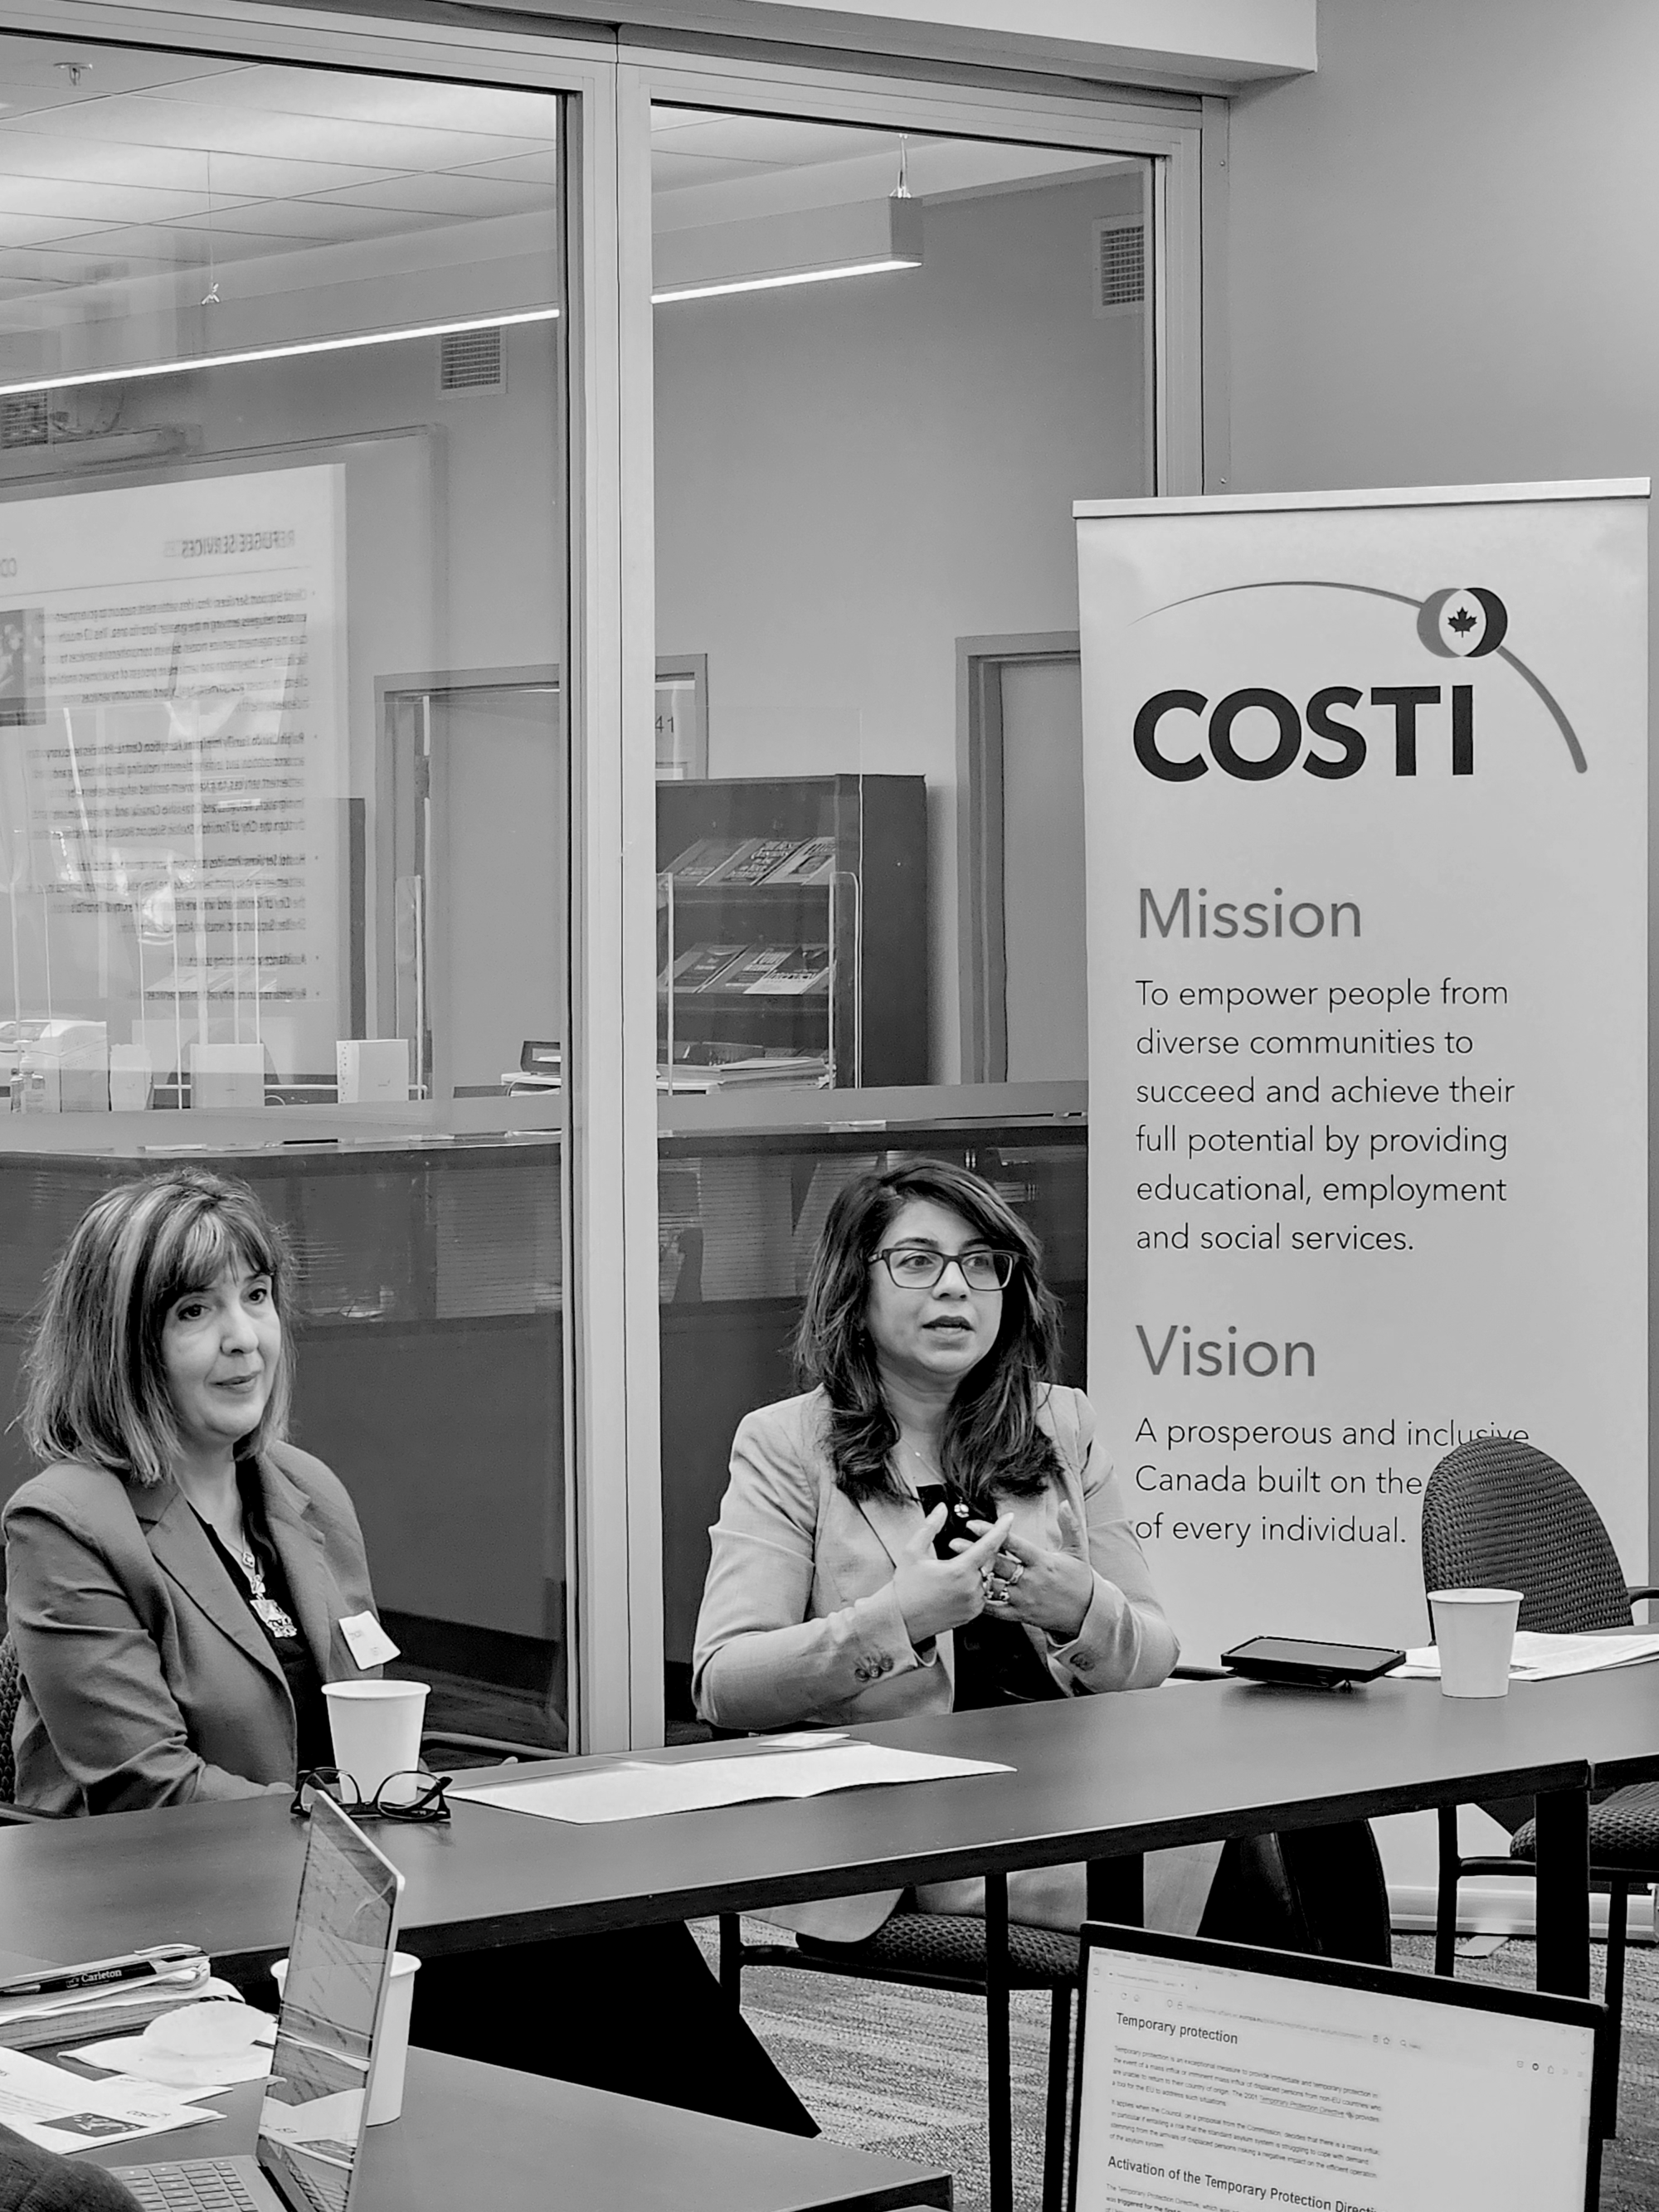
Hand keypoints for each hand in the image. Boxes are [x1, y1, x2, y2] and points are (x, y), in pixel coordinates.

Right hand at [891, 1506, 1013, 1644]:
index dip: (1001, 1528)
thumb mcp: (913, 1551)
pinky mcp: (972, 1614)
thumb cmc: (905, 1588)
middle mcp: (970, 1589)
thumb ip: (930, 1526)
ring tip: (954, 1570)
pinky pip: (982, 1593)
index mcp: (959, 1571)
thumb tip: (941, 1509)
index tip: (1008, 1518)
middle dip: (981, 1550)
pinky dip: (975, 1584)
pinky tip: (957, 1584)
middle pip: (989, 1560)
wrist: (900, 1620)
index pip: (989, 1545)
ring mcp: (973, 1604)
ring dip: (977, 1568)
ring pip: (986, 1577)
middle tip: (960, 1549)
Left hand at [954, 1510, 1093, 1640]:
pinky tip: (968, 1593)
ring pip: (994, 1587)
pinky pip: (997, 1610)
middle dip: (974, 1553)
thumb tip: (1064, 1503)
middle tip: (954, 1544)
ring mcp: (1024, 1599)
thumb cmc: (1080, 1580)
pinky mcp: (1021, 1615)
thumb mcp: (1078, 1550)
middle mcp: (1031, 1580)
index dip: (992, 1533)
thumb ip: (1069, 1525)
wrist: (1087, 1614)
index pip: (1013, 1544)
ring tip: (956, 1567)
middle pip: (997, 1564)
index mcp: (1043, 1562)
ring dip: (974, 1576)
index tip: (973, 1524)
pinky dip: (982, 1602)